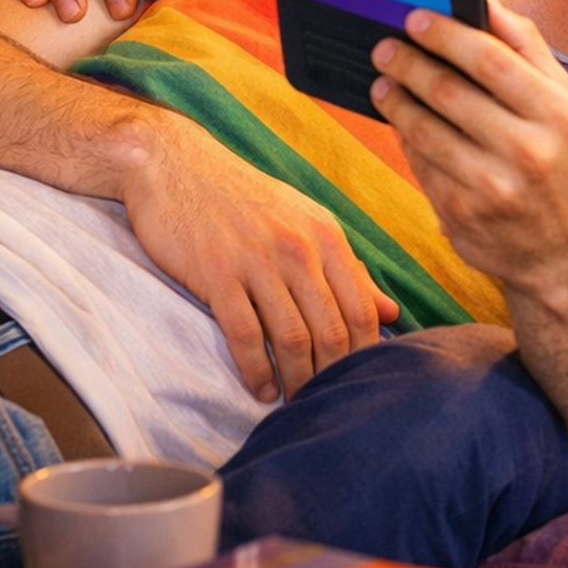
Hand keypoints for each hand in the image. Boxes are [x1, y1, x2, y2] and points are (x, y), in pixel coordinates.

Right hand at [114, 110, 396, 400]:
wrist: (175, 165)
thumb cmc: (244, 199)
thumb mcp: (305, 222)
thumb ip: (349, 269)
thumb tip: (391, 311)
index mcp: (326, 234)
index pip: (360, 308)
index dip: (363, 353)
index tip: (355, 381)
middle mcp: (299, 247)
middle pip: (331, 329)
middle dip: (330, 374)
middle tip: (324, 400)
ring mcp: (258, 260)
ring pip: (292, 338)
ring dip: (296, 380)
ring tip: (294, 401)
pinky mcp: (218, 274)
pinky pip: (246, 335)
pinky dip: (257, 370)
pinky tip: (261, 387)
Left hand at [371, 0, 567, 299]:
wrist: (565, 252)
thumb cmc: (561, 158)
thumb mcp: (564, 103)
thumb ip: (527, 48)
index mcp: (557, 115)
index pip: (490, 61)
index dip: (445, 35)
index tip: (414, 17)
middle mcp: (527, 152)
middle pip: (449, 93)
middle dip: (409, 64)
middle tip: (384, 47)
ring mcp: (492, 189)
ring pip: (425, 131)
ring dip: (396, 101)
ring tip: (382, 82)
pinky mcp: (461, 216)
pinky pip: (420, 165)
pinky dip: (406, 139)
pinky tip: (401, 121)